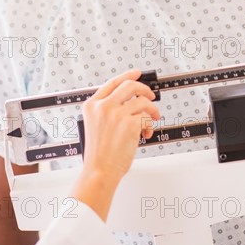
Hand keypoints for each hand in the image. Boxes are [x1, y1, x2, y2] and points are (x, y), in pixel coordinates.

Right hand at [70, 69, 160, 220]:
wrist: (99, 171)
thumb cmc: (99, 154)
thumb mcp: (95, 125)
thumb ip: (108, 110)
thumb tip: (132, 101)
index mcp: (92, 105)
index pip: (112, 82)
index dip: (127, 75)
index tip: (136, 73)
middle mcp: (103, 106)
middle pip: (130, 85)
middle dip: (145, 89)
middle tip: (151, 96)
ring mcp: (116, 113)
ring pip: (142, 101)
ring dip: (152, 110)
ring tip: (152, 120)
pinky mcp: (129, 123)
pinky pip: (147, 117)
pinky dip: (150, 125)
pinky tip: (146, 133)